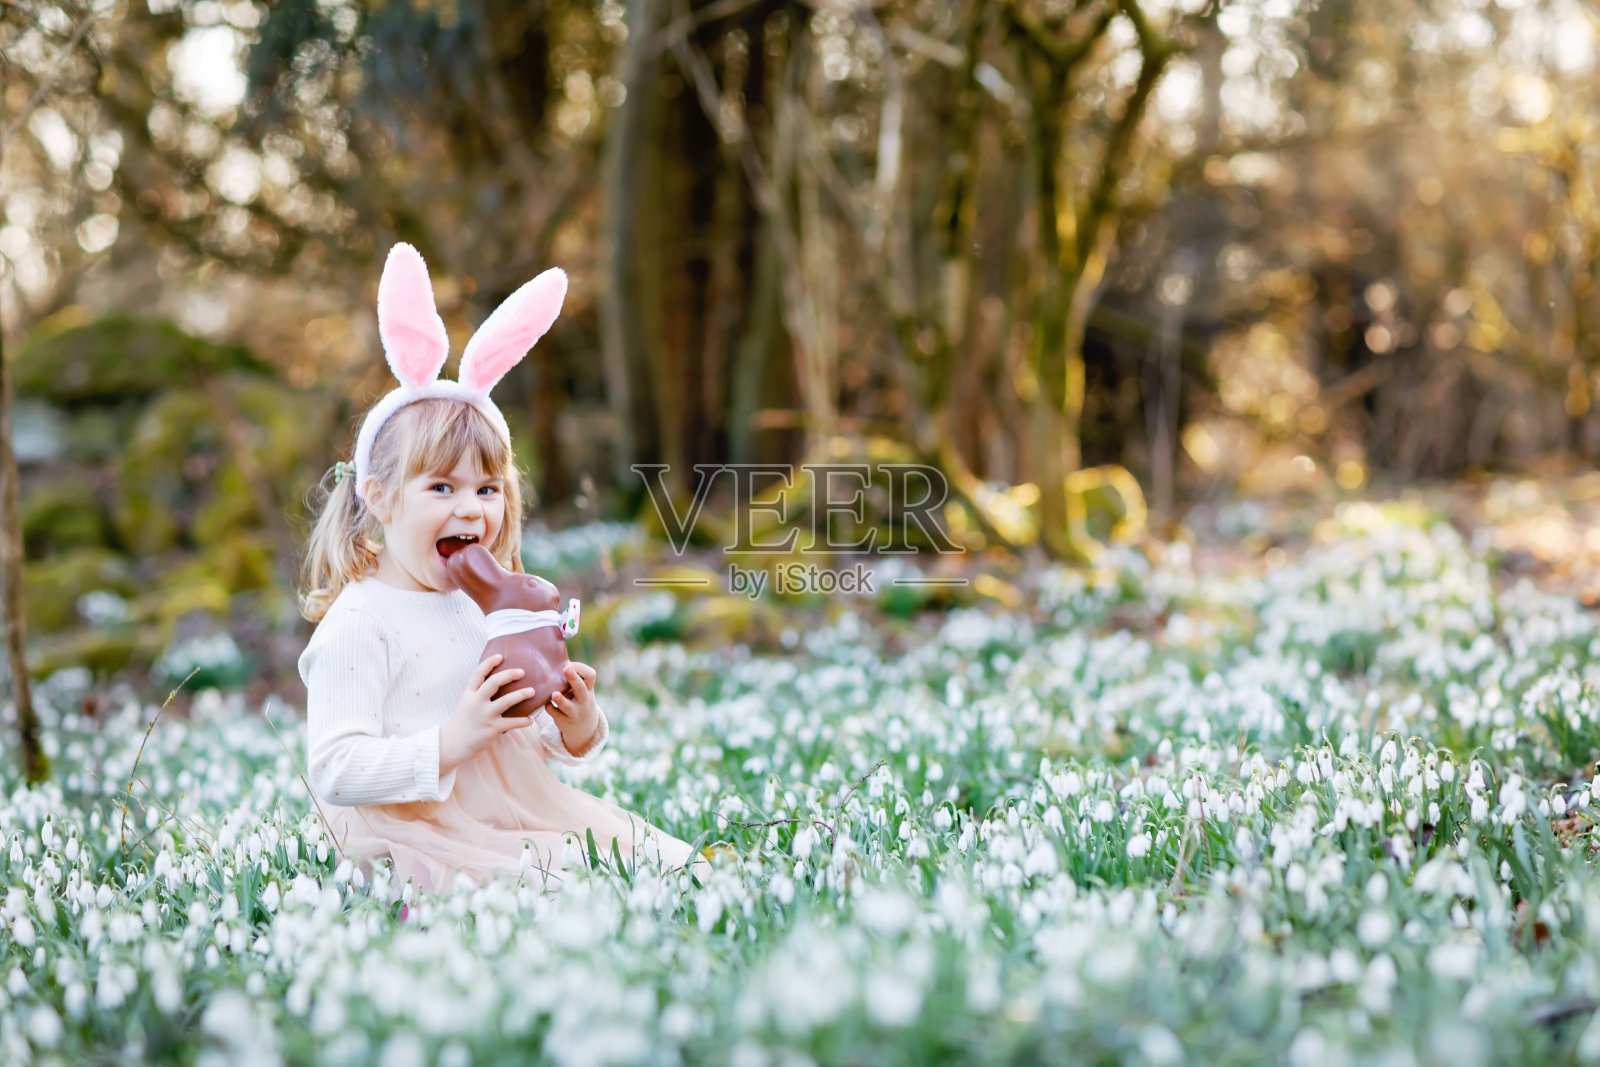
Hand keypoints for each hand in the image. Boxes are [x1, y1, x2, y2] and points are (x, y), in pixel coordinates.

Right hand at [440, 653, 536, 773]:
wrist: (453, 744)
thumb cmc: (462, 722)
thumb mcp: (465, 703)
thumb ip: (477, 693)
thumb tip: (495, 682)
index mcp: (469, 694)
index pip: (478, 673)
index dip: (489, 663)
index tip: (500, 656)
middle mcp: (476, 702)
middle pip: (494, 682)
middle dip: (509, 675)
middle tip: (522, 672)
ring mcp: (485, 715)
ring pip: (506, 701)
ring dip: (521, 694)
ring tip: (533, 691)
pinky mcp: (492, 728)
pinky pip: (512, 723)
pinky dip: (523, 721)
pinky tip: (530, 720)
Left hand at [546, 661, 600, 754]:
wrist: (584, 728)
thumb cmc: (578, 700)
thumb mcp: (581, 690)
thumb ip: (571, 677)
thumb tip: (551, 655)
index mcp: (588, 689)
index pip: (590, 676)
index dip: (580, 668)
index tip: (569, 664)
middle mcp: (584, 700)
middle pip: (581, 689)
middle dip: (574, 678)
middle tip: (566, 668)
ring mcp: (575, 712)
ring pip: (568, 706)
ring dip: (561, 700)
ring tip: (555, 694)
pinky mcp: (565, 721)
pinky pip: (557, 715)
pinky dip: (551, 710)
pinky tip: (547, 705)